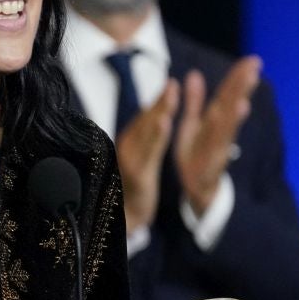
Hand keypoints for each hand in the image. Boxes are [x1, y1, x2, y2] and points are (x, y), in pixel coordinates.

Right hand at [116, 80, 179, 232]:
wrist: (125, 216)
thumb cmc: (133, 184)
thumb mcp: (140, 157)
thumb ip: (147, 136)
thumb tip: (156, 114)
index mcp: (130, 141)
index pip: (146, 117)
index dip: (159, 100)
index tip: (172, 83)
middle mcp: (127, 147)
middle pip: (146, 120)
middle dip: (160, 101)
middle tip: (173, 84)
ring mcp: (130, 160)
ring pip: (147, 132)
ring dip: (159, 113)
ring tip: (171, 97)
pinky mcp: (137, 174)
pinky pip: (149, 152)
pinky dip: (156, 136)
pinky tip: (164, 124)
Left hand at [174, 57, 259, 213]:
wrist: (198, 190)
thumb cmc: (196, 155)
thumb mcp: (192, 125)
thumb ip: (194, 102)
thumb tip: (193, 74)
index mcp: (214, 122)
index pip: (227, 96)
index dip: (238, 78)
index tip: (252, 59)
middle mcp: (219, 134)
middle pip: (231, 109)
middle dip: (241, 89)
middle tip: (254, 68)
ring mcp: (217, 150)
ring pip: (226, 130)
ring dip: (234, 115)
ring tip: (244, 97)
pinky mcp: (210, 167)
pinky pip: (213, 153)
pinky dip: (219, 142)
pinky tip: (222, 134)